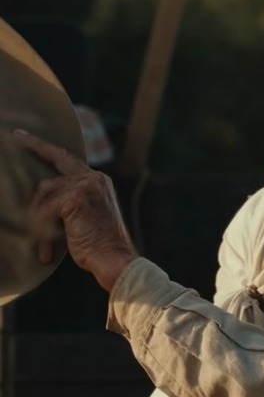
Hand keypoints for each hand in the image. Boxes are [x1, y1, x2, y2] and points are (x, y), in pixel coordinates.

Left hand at [17, 130, 137, 291]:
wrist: (115, 259)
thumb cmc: (98, 245)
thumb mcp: (84, 217)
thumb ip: (67, 201)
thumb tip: (36, 198)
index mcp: (99, 181)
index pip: (66, 158)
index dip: (43, 147)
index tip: (22, 136)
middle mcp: (94, 178)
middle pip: (52, 169)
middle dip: (33, 148)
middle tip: (14, 136)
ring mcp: (85, 186)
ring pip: (43, 193)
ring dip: (37, 220)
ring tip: (42, 245)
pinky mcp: (75, 199)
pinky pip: (44, 210)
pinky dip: (41, 233)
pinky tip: (46, 252)